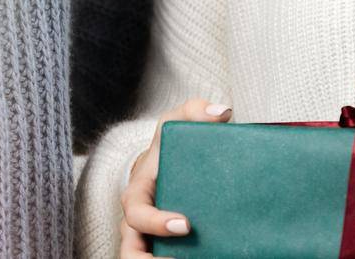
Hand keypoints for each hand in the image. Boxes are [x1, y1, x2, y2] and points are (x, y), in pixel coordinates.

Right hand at [118, 97, 232, 258]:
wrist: (167, 165)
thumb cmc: (169, 145)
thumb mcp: (177, 122)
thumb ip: (196, 111)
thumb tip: (222, 112)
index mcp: (136, 194)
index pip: (136, 214)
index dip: (156, 223)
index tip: (185, 224)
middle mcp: (136, 222)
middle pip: (131, 252)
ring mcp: (146, 239)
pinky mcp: (160, 249)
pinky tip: (205, 258)